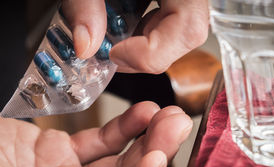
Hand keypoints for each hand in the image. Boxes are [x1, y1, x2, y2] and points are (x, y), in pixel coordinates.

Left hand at [62, 0, 208, 72]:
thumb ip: (84, 6)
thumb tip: (86, 47)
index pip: (187, 30)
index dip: (150, 52)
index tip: (114, 53)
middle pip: (189, 34)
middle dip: (148, 52)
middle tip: (114, 52)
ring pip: (183, 27)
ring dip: (148, 39)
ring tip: (118, 34)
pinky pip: (175, 14)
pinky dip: (150, 25)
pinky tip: (127, 18)